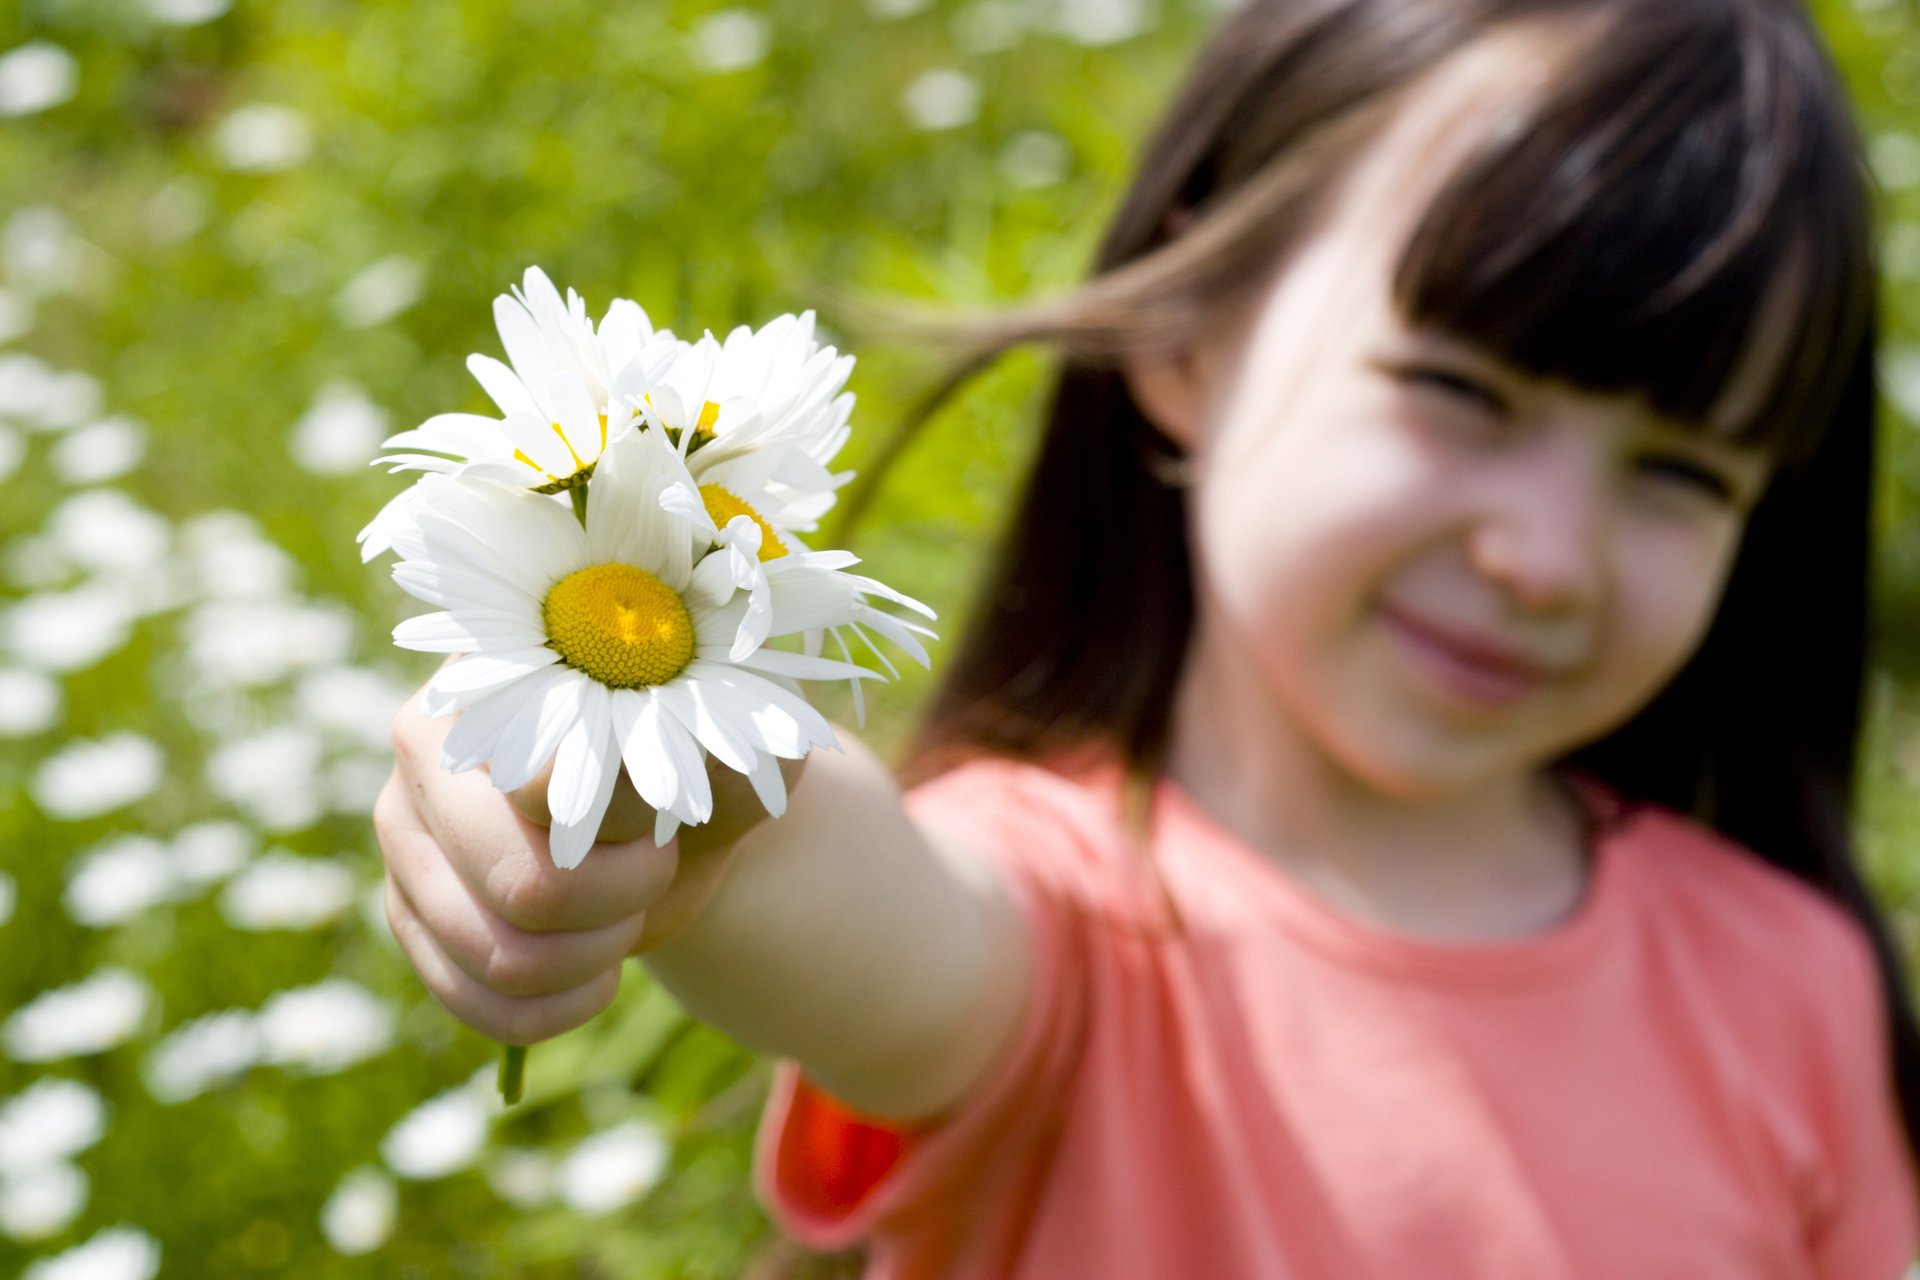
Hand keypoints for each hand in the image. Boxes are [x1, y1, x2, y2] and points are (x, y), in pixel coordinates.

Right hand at [374, 680, 800, 1045]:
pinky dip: (556, 1010)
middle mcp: (426, 745)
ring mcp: (403, 835)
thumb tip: (655, 775)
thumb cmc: (703, 762)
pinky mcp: (407, 913)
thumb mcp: (734, 749)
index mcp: (504, 673)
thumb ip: (711, 754)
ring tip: (627, 912)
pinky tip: (597, 977)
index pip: (546, 784)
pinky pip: (475, 1004)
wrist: (674, 816)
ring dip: (596, 955)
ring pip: (501, 956)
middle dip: (619, 898)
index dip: (629, 826)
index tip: (669, 815)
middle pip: (521, 883)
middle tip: (655, 867)